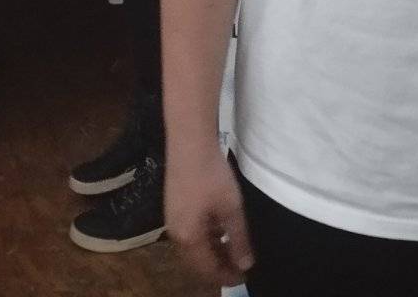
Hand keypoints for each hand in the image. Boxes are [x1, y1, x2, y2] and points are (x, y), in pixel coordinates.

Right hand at [165, 150, 255, 285]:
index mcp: (188, 239)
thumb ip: (238, 238)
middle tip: (241, 264)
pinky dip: (205, 237)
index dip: (227, 276)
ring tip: (233, 247)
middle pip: (197, 262)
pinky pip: (190, 232)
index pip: (207, 270)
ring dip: (212, 251)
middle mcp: (176, 234)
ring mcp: (172, 219)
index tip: (245, 276)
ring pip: (193, 246)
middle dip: (218, 266)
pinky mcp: (174, 205)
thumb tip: (246, 265)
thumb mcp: (231, 208)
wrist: (189, 141)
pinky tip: (219, 227)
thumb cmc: (211, 176)